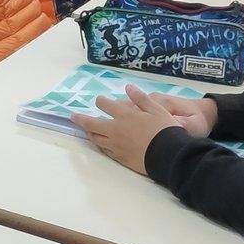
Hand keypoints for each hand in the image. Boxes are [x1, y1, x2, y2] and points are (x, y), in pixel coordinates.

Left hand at [72, 87, 207, 176]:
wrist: (169, 155)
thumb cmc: (166, 130)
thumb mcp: (157, 109)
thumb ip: (141, 98)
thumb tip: (128, 87)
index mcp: (125, 115)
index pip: (104, 104)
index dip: (100, 101)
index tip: (99, 101)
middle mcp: (115, 130)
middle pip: (91, 123)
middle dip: (80, 118)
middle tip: (73, 116)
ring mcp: (115, 145)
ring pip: (95, 138)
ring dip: (88, 132)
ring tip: (85, 130)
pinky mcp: (119, 157)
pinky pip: (104, 150)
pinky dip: (99, 145)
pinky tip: (100, 143)